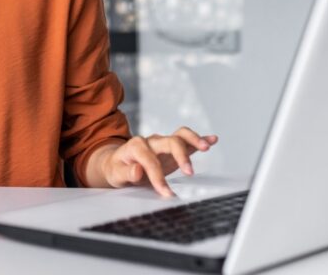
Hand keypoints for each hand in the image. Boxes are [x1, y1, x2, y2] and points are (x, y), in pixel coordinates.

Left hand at [101, 127, 218, 196]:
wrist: (117, 164)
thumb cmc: (117, 169)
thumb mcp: (115, 174)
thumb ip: (126, 173)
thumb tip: (137, 170)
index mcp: (136, 146)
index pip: (150, 160)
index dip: (158, 176)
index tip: (165, 192)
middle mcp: (151, 141)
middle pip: (170, 142)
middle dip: (180, 156)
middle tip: (189, 172)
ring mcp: (163, 143)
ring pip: (180, 135)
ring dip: (194, 140)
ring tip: (206, 147)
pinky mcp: (172, 149)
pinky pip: (187, 141)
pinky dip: (200, 139)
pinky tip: (212, 140)